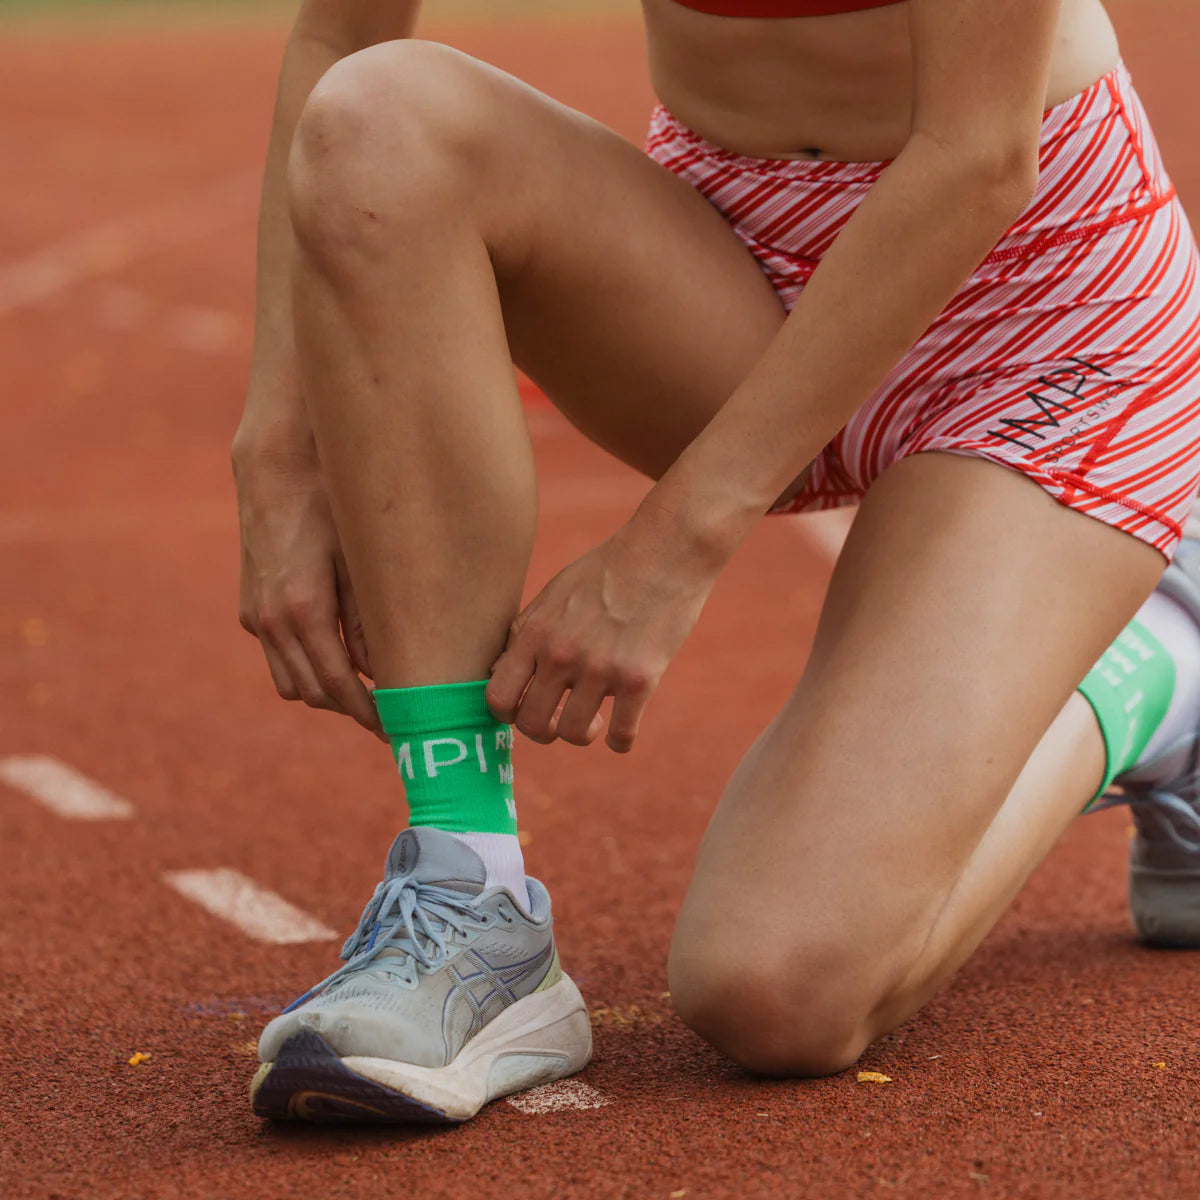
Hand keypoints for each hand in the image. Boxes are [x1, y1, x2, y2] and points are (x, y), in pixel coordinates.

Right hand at [233, 437, 384, 740]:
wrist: (275, 463)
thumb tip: (384, 670)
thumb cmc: (331, 503)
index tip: (397, 729)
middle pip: (313, 693)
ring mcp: (254, 616)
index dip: (369, 714)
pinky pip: (278, 656)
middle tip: (392, 714)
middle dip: (352, 708)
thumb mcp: (362, 560)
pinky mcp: (248, 607)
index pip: (339, 686)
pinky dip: (306, 666)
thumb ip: (370, 620)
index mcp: (303, 610)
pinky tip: (339, 655)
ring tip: (369, 690)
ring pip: (290, 682)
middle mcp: (270, 620)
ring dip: (326, 691)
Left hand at [485, 528, 718, 752]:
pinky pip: (621, 736)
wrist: (666, 550)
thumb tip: (500, 673)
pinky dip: (620, 741)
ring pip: (573, 735)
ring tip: (594, 720)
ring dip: (582, 735)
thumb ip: (526, 633)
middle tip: (561, 718)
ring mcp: (601, 669)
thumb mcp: (554, 593)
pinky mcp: (640, 679)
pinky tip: (622, 729)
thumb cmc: (608, 570)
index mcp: (535, 633)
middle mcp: (561, 654)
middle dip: (544, 730)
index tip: (527, 707)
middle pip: (531, 725)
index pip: (497, 697)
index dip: (508, 713)